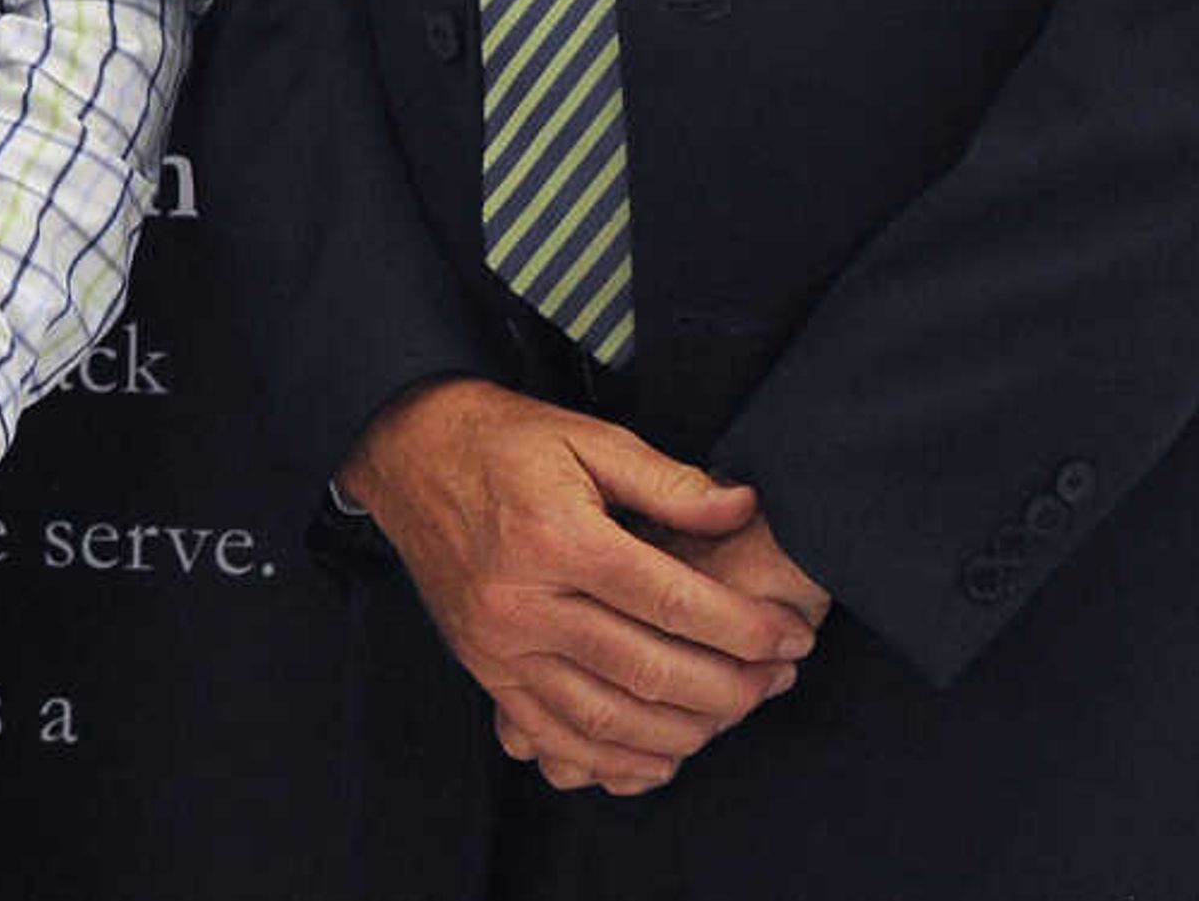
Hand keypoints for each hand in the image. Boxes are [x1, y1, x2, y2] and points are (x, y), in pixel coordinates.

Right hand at [341, 378, 811, 795]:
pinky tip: (664, 756)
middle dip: (732, 686)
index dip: (744, 628)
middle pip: (649, 670)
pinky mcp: (485, 669)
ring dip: (687, 729)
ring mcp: (500, 645)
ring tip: (737, 711)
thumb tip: (743, 508)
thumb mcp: (587, 436)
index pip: (672, 602)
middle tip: (779, 678)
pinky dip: (617, 762)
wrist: (408, 453)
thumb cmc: (501, 441)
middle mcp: (524, 602)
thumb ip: (668, 481)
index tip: (790, 635)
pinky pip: (558, 737)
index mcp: (556, 538)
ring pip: (610, 718)